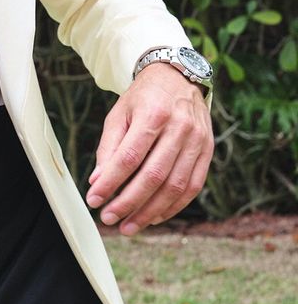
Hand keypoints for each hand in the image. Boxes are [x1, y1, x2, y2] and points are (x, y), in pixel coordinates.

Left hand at [85, 63, 213, 234]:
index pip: (130, 157)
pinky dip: (173, 206)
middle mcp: (179, 127)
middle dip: (129, 203)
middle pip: (153, 175)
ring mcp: (197, 140)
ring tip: (129, 226)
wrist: (178, 77)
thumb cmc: (143, 98)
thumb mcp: (119, 114)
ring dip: (150, 211)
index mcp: (153, 113)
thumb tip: (98, 182)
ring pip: (175, 186)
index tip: (94, 200)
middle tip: (109, 219)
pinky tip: (154, 216)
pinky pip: (192, 186)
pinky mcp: (208, 151)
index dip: (111, 182)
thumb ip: (109, 148)